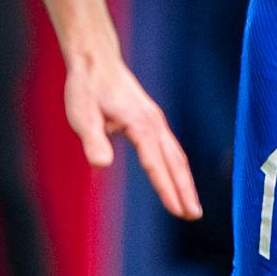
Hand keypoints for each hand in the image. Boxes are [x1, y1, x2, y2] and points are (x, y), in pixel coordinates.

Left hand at [63, 46, 203, 218]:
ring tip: (189, 205)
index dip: (166, 189)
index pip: (156, 163)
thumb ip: (93, 141)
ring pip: (176, 155)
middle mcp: (154, 123)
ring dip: (184, 180)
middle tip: (194, 216)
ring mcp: (155, 120)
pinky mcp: (151, 119)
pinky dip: (177, 166)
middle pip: (175, 161)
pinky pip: (170, 147)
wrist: (95, 59)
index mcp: (140, 124)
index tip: (177, 211)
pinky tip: (176, 177)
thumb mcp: (82, 116)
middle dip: (185, 190)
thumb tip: (102, 165)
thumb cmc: (86, 87)